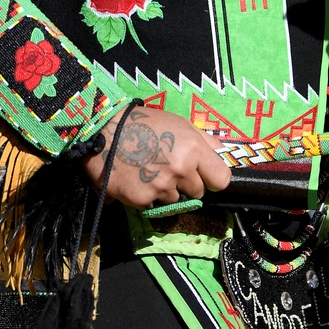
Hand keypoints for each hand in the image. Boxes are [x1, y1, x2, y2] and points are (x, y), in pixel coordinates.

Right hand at [83, 107, 231, 209]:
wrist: (105, 131)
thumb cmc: (145, 123)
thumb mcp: (180, 123)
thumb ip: (205, 141)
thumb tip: (223, 155)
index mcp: (194, 149)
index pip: (221, 179)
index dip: (212, 178)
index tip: (204, 175)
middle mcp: (181, 170)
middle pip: (198, 192)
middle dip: (187, 184)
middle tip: (169, 168)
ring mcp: (161, 187)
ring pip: (175, 200)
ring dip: (166, 191)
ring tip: (150, 171)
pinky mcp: (143, 199)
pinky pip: (154, 205)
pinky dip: (148, 196)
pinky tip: (138, 179)